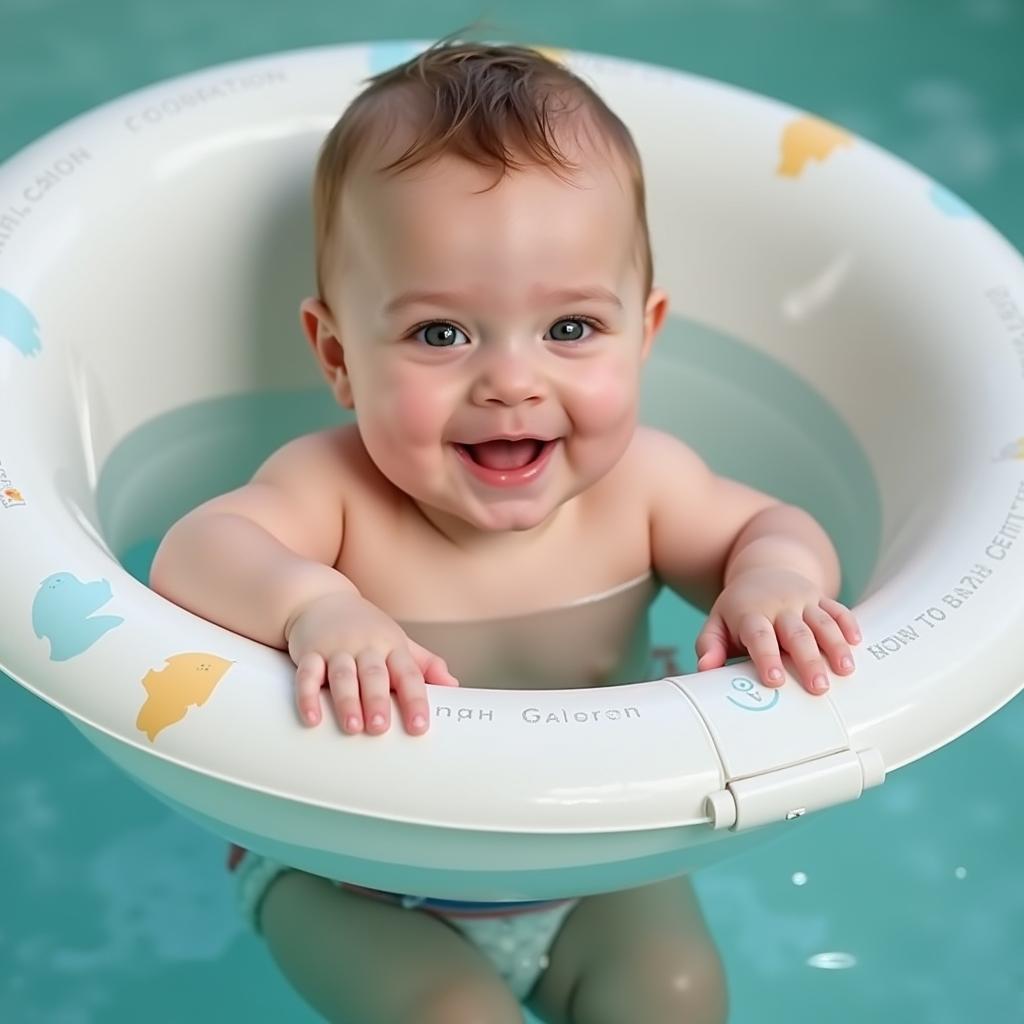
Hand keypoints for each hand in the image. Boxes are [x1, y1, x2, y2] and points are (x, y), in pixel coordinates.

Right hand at [284, 592, 458, 735]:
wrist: (320, 598)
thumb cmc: (366, 629)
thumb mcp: (399, 642)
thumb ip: (425, 665)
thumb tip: (454, 686)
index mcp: (392, 646)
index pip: (408, 674)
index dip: (416, 700)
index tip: (420, 726)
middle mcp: (365, 646)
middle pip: (374, 674)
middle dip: (377, 701)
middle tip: (380, 728)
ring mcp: (336, 648)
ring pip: (342, 675)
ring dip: (347, 701)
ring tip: (352, 727)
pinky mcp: (310, 652)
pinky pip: (307, 674)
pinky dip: (307, 696)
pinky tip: (312, 718)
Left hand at [694, 568, 860, 694]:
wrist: (763, 572)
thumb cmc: (739, 610)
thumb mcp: (717, 623)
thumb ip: (709, 646)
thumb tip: (705, 670)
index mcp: (750, 613)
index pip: (759, 635)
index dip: (767, 656)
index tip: (774, 680)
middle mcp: (779, 605)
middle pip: (796, 633)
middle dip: (808, 660)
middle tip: (818, 688)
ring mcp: (803, 601)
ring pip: (822, 622)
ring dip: (835, 646)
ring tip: (845, 671)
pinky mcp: (821, 599)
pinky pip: (838, 609)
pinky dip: (849, 624)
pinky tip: (856, 642)